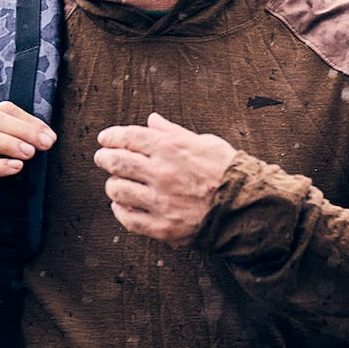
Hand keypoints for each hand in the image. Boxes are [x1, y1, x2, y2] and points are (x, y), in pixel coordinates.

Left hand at [93, 112, 235, 245]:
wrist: (247, 208)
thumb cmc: (229, 172)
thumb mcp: (205, 142)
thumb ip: (174, 132)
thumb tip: (153, 121)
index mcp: (171, 148)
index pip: (129, 137)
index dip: (112, 136)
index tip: (105, 139)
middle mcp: (161, 173)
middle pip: (116, 162)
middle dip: (104, 158)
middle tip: (101, 158)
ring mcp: (160, 201)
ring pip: (118, 191)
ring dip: (112, 185)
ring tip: (116, 183)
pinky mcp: (162, 226)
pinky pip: (129, 219)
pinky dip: (120, 211)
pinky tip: (122, 206)